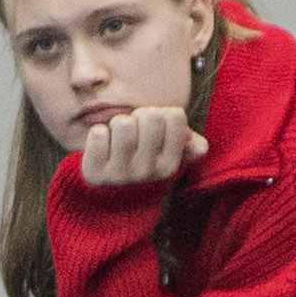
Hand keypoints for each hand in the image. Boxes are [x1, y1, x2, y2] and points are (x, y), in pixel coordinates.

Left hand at [71, 102, 201, 189]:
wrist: (106, 183)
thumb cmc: (140, 155)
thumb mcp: (166, 149)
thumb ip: (186, 143)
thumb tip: (200, 147)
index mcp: (169, 165)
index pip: (175, 116)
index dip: (163, 113)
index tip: (154, 127)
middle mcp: (148, 173)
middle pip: (151, 117)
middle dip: (140, 116)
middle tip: (134, 130)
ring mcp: (121, 175)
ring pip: (124, 124)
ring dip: (118, 123)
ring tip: (117, 137)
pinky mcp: (95, 173)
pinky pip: (98, 134)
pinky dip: (98, 133)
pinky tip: (101, 146)